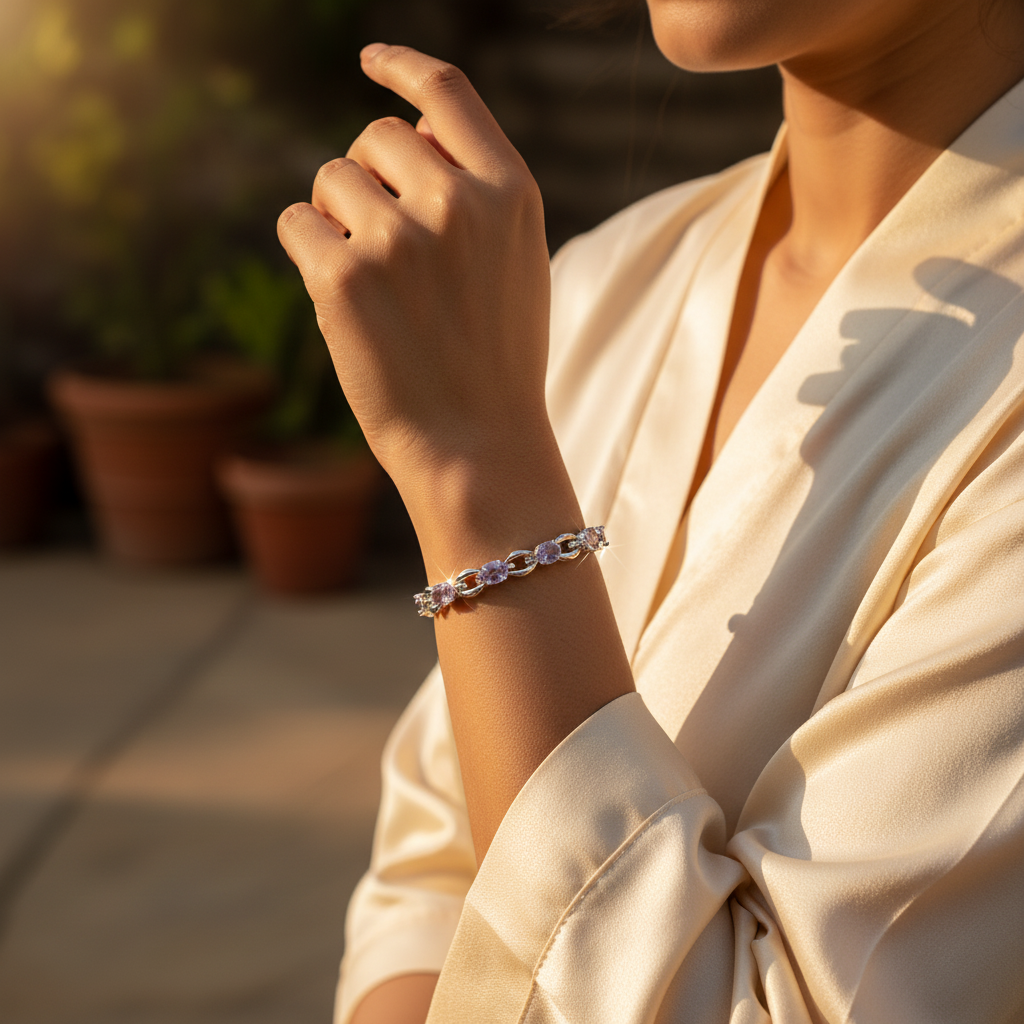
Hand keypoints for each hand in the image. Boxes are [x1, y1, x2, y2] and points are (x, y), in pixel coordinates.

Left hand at [277, 45, 552, 513]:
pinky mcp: (345, 278)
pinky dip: (307, 251)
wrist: (479, 448)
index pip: (448, 95)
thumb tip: (405, 137)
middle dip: (365, 178)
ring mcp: (401, 239)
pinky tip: (341, 301)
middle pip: (374, 138)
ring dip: (336, 222)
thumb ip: (478, 197)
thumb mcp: (517, 267)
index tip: (371, 61)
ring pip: (330, 180)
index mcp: (511, 194)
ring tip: (375, 288)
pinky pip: (295, 223)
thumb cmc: (496, 364)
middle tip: (381, 246)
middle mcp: (458, 203)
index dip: (403, 68)